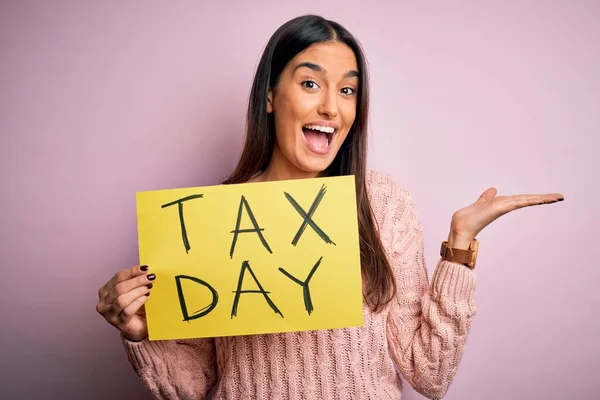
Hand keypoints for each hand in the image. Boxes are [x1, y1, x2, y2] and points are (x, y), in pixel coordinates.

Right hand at [96, 265, 155, 341]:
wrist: (138, 326)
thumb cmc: (136, 306)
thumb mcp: (133, 291)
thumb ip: (135, 280)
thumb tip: (145, 269)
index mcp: (105, 291)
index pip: (118, 277)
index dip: (132, 272)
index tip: (145, 268)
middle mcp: (103, 302)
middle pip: (119, 288)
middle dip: (136, 281)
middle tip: (150, 278)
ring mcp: (109, 314)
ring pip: (122, 300)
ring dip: (138, 291)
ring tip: (149, 288)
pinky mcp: (118, 323)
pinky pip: (127, 311)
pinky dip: (138, 302)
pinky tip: (146, 298)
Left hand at [448, 188, 564, 246]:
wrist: (459, 229)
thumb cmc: (465, 220)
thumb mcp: (477, 204)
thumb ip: (486, 198)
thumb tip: (493, 190)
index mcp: (499, 204)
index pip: (519, 199)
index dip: (532, 197)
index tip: (545, 196)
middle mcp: (503, 206)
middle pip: (526, 200)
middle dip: (543, 198)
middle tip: (560, 196)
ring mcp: (503, 208)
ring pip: (525, 200)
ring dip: (541, 199)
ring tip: (557, 197)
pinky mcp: (500, 209)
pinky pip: (517, 202)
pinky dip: (529, 200)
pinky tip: (540, 199)